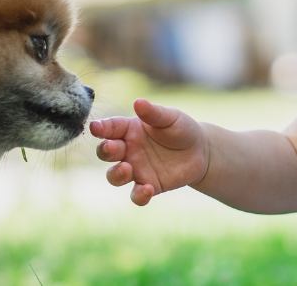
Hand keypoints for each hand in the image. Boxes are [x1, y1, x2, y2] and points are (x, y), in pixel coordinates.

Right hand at [89, 98, 208, 205]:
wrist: (200, 151)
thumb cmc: (181, 128)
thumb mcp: (170, 117)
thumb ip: (153, 113)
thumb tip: (138, 102)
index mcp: (129, 129)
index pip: (110, 128)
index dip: (101, 128)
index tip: (95, 128)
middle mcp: (128, 150)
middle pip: (106, 152)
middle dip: (105, 151)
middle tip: (112, 148)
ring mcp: (136, 169)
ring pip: (115, 176)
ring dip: (116, 174)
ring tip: (127, 169)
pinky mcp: (148, 186)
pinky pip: (136, 195)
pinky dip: (138, 195)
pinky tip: (147, 189)